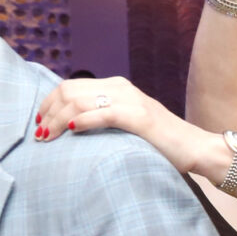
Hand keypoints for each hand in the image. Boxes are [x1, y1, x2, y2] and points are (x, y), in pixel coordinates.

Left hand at [32, 75, 201, 163]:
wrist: (196, 149)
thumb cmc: (162, 143)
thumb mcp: (129, 125)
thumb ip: (105, 119)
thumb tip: (73, 128)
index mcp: (118, 87)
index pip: (71, 87)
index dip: (49, 104)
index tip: (40, 124)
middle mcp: (121, 89)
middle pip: (69, 91)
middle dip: (48, 112)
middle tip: (40, 135)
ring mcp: (131, 101)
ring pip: (79, 102)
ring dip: (57, 120)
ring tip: (48, 137)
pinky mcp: (139, 117)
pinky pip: (102, 114)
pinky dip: (81, 121)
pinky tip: (69, 131)